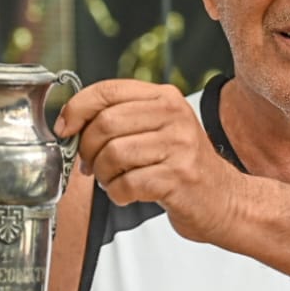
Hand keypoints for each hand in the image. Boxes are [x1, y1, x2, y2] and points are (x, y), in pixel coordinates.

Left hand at [56, 80, 238, 243]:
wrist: (225, 199)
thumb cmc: (182, 165)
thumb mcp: (159, 129)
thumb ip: (121, 119)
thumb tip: (70, 125)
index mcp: (164, 97)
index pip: (107, 90)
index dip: (76, 109)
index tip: (64, 129)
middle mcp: (174, 116)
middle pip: (105, 124)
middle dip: (88, 150)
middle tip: (92, 166)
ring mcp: (179, 146)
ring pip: (113, 154)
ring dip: (103, 175)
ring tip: (114, 181)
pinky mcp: (178, 177)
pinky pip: (127, 184)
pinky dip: (118, 194)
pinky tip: (128, 194)